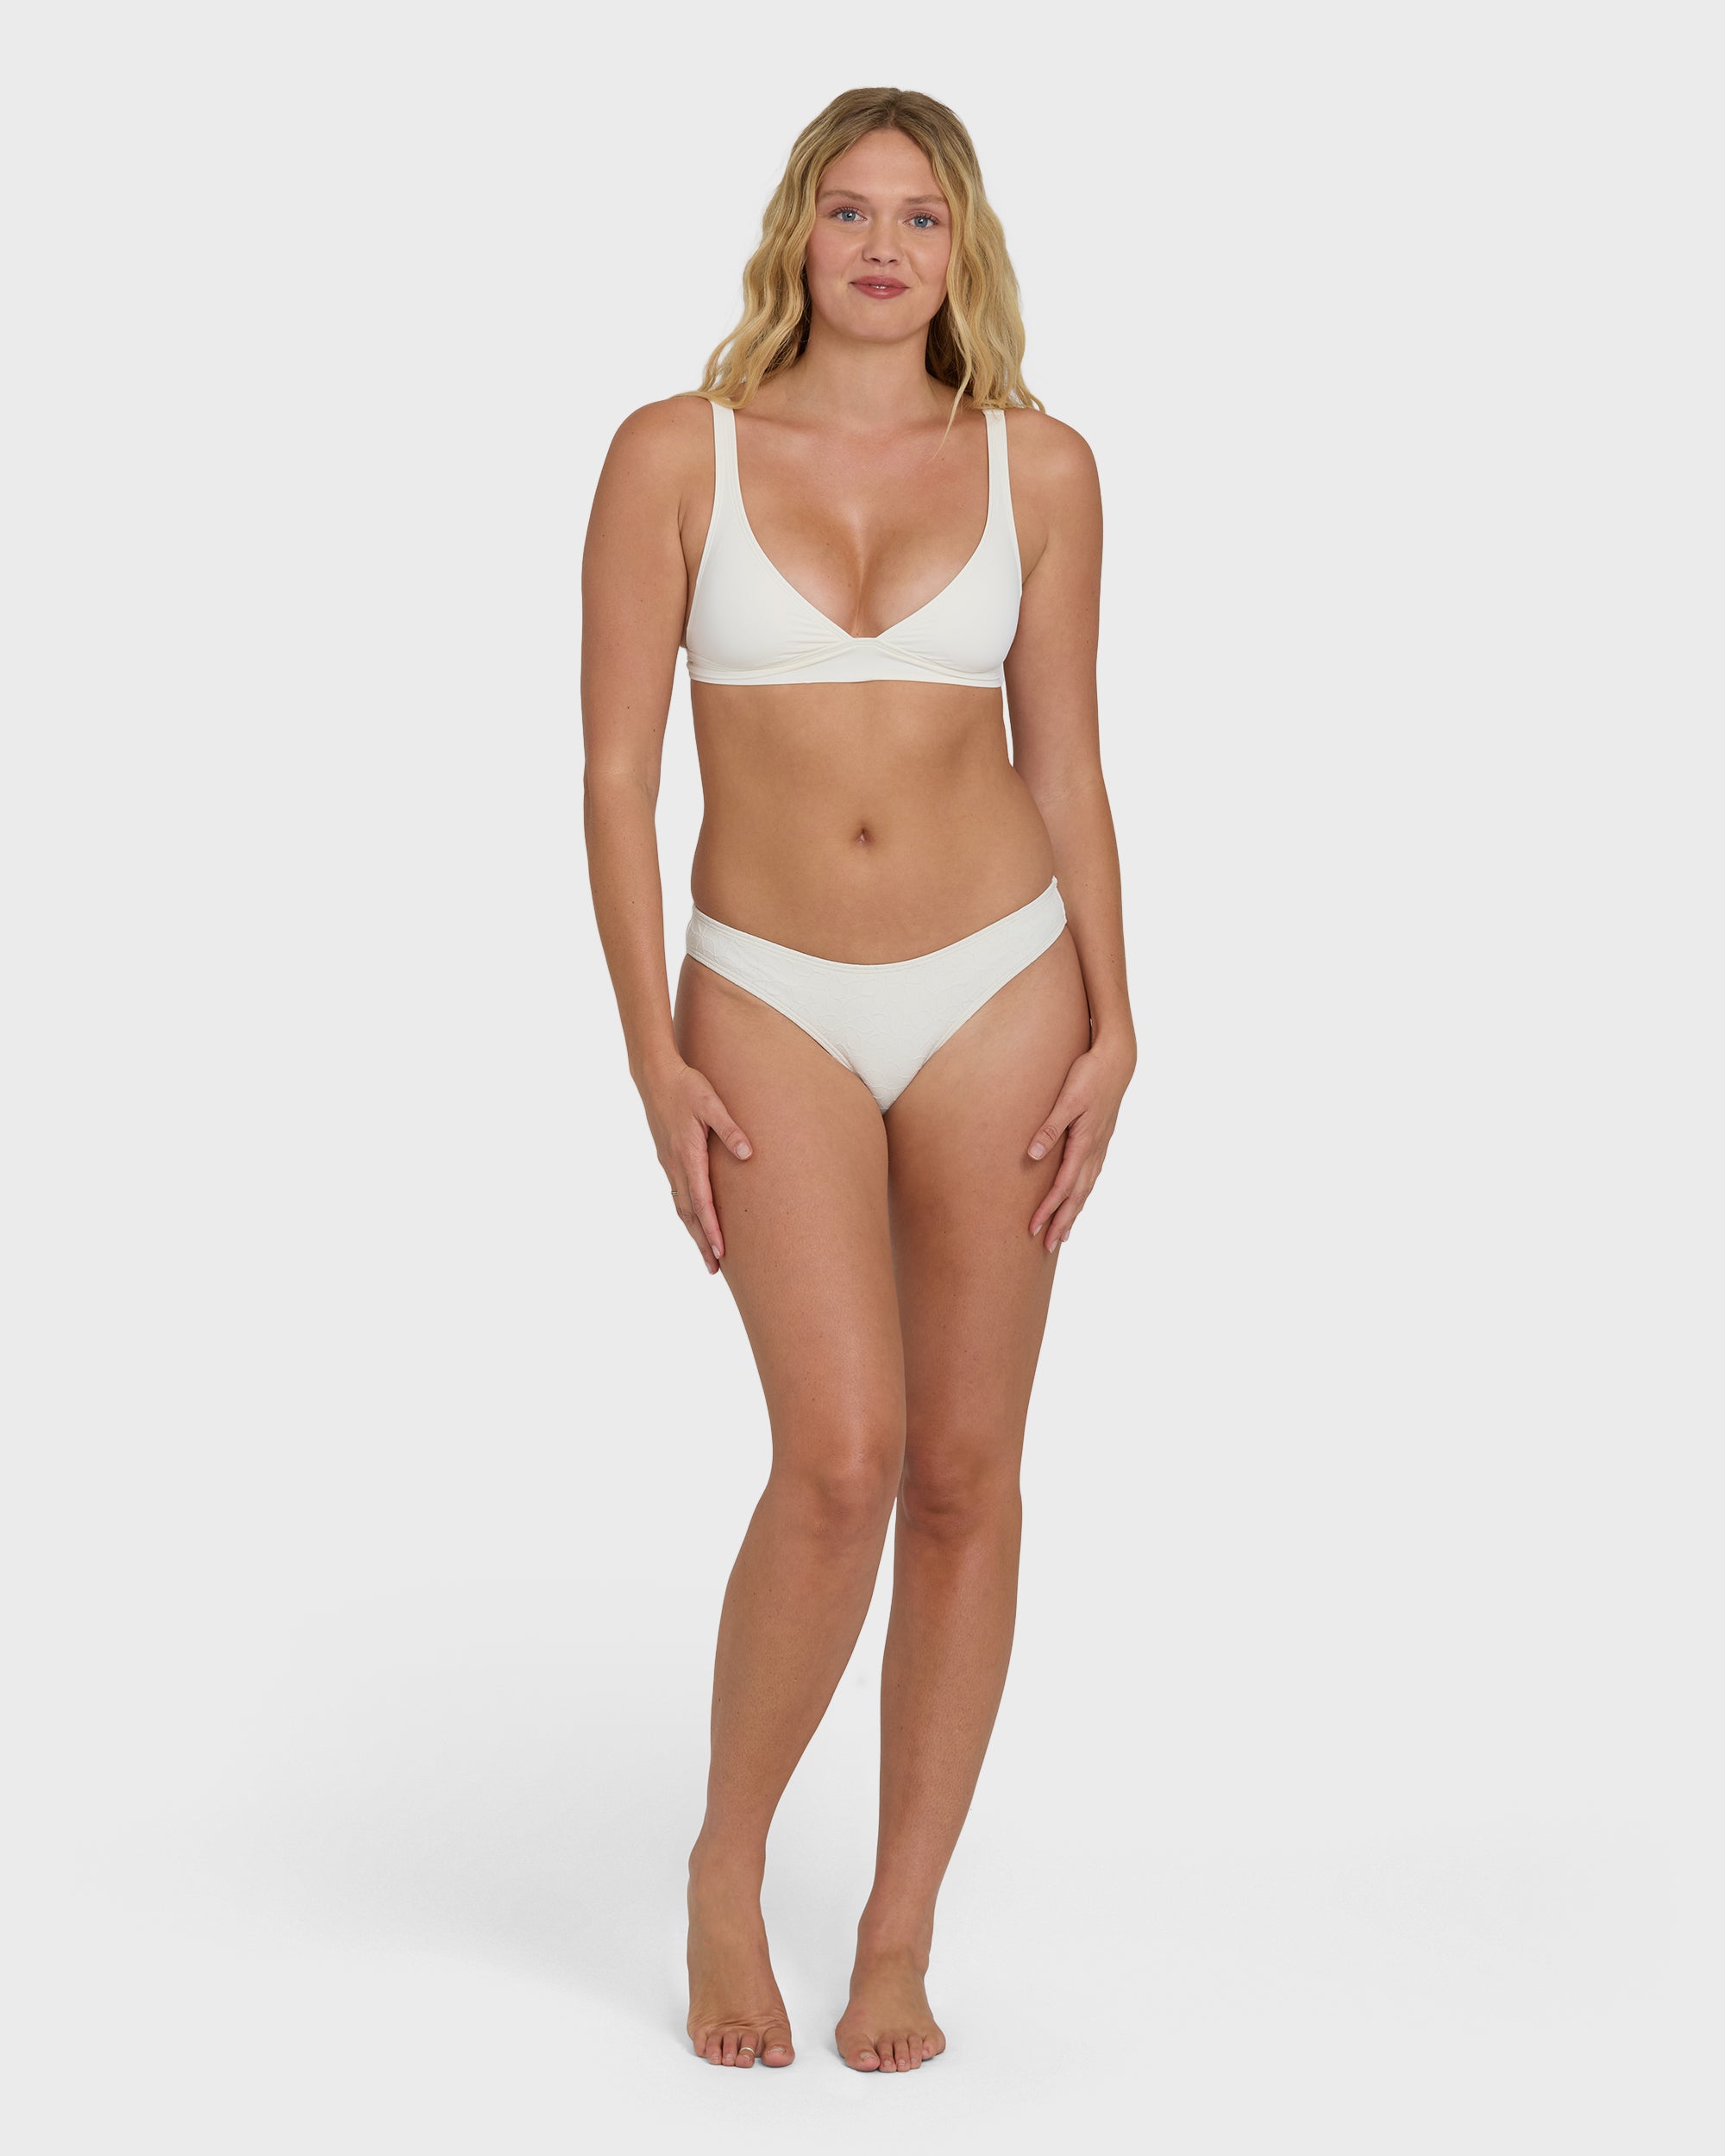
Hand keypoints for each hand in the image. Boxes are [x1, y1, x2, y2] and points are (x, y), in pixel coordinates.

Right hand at [637, 1056, 752, 1273]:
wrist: (654, 1075)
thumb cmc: (686, 1086)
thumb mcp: (711, 1103)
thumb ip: (730, 1129)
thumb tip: (749, 1153)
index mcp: (688, 1155)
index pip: (701, 1201)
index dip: (711, 1228)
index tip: (720, 1250)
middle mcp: (676, 1165)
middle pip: (689, 1213)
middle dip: (701, 1242)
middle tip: (713, 1268)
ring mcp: (669, 1163)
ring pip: (681, 1206)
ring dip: (693, 1231)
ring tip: (705, 1254)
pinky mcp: (667, 1159)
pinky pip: (677, 1194)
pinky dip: (686, 1214)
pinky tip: (693, 1220)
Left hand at [1026, 1038, 1134, 1253]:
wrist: (1118, 1060)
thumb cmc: (1090, 1075)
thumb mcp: (1068, 1098)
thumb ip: (1050, 1126)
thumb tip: (1033, 1154)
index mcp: (1084, 1143)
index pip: (1063, 1186)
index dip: (1048, 1209)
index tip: (1034, 1228)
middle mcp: (1094, 1150)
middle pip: (1077, 1196)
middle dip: (1061, 1221)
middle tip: (1047, 1246)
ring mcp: (1100, 1146)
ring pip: (1086, 1189)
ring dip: (1074, 1212)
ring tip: (1064, 1233)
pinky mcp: (1101, 1140)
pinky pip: (1091, 1176)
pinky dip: (1083, 1194)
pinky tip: (1079, 1199)